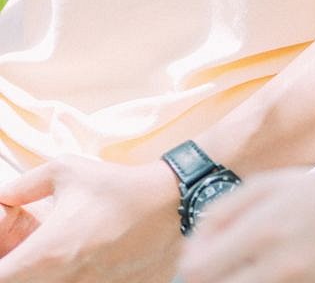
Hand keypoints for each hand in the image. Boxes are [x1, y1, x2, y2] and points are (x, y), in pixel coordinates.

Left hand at [0, 156, 179, 282]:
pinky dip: (77, 280)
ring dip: (49, 278)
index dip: (1, 267)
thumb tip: (4, 196)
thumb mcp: (66, 170)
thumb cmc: (116, 187)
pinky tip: (89, 263)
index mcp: (47, 253)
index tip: (8, 256)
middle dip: (22, 274)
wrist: (170, 205)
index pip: (2, 278)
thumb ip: (26, 185)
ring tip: (64, 257)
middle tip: (34, 256)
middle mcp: (64, 281)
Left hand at [177, 164, 314, 282]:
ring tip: (250, 268)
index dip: (188, 269)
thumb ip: (223, 210)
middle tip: (226, 267)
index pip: (199, 270)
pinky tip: (271, 275)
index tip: (197, 263)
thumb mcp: (271, 184)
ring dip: (239, 282)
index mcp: (262, 230)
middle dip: (213, 279)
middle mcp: (277, 267)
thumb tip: (191, 246)